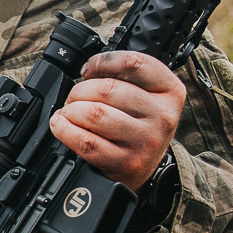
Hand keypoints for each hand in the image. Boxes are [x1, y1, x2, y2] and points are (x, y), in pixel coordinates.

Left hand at [49, 51, 185, 193]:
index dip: (102, 62)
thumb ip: (124, 77)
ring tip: (69, 113)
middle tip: (74, 98)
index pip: (133, 63)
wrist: (143, 170)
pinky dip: (65, 130)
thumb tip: (89, 70)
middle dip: (79, 91)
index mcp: (170, 91)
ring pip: (94, 113)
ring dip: (70, 110)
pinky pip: (86, 141)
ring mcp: (145, 141)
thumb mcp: (146, 97)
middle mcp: (162, 115)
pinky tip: (62, 126)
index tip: (89, 69)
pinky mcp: (126, 163)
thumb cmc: (138, 127)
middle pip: (107, 88)